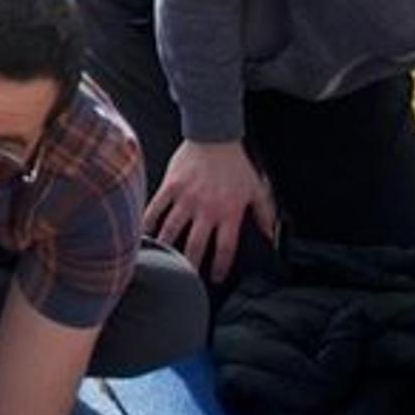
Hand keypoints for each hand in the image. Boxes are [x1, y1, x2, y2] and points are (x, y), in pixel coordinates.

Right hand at [145, 138, 277, 282]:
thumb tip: (270, 237)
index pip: (225, 247)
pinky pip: (156, 209)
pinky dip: (148, 223)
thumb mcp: (257, 189)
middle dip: (190, 265)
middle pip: (196, 245)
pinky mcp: (170, 187)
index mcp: (229, 211)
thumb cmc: (235, 164)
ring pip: (173, 230)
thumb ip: (265, 215)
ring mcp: (186, 198)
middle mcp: (206, 208)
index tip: (215, 277)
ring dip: (167, 248)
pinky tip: (143, 234)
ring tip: (162, 261)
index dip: (221, 266)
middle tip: (185, 276)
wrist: (214, 137)